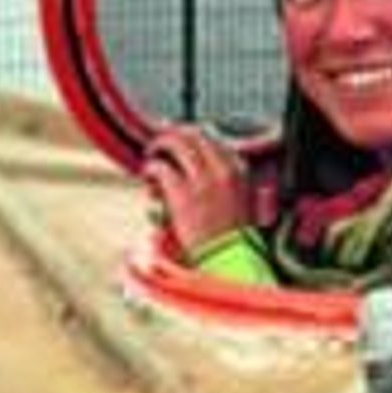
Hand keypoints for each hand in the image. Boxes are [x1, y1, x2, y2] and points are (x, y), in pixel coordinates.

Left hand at [141, 124, 251, 256]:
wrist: (228, 258)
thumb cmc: (233, 236)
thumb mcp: (243, 201)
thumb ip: (230, 180)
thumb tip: (207, 169)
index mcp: (238, 169)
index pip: (213, 138)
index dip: (192, 136)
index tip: (181, 138)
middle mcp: (221, 168)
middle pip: (193, 134)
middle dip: (174, 134)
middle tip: (161, 141)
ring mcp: (201, 180)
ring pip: (176, 144)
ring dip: (160, 145)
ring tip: (152, 154)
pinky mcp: (182, 194)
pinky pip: (161, 168)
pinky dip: (151, 169)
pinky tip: (148, 177)